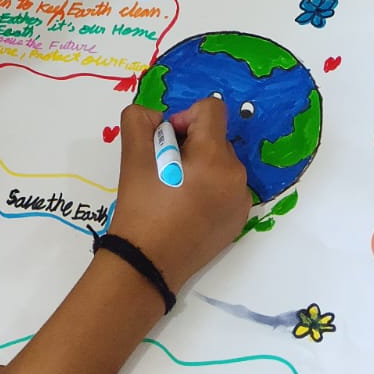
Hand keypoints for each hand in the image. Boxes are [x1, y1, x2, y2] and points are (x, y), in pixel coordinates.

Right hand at [106, 100, 249, 295]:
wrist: (147, 264)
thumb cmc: (141, 208)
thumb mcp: (132, 156)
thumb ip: (140, 120)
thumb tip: (159, 119)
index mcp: (214, 157)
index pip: (212, 109)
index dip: (185, 116)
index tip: (167, 142)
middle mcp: (236, 176)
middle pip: (215, 137)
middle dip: (191, 144)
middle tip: (166, 170)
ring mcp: (241, 201)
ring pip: (221, 162)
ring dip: (200, 165)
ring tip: (175, 190)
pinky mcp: (239, 220)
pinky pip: (227, 186)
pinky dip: (210, 187)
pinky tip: (187, 207)